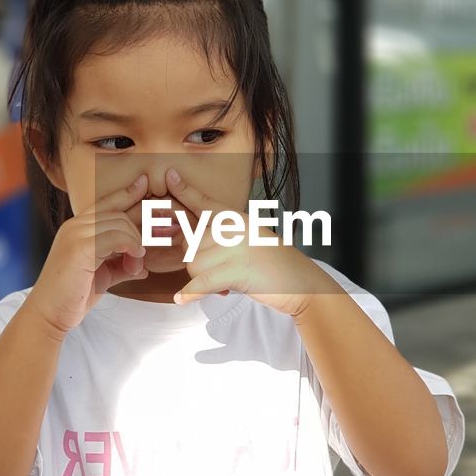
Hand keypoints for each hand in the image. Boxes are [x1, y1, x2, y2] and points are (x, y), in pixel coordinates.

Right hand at [27, 173, 150, 336]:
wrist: (49, 314)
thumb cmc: (73, 296)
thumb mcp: (102, 276)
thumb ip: (121, 266)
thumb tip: (144, 267)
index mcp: (76, 228)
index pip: (105, 203)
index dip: (126, 192)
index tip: (144, 182)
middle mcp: (74, 226)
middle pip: (118, 214)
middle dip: (138, 232)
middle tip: (142, 257)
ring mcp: (75, 234)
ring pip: (119, 223)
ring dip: (135, 244)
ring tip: (135, 266)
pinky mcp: (79, 248)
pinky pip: (116, 237)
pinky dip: (131, 247)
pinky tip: (134, 263)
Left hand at [165, 169, 330, 318]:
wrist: (304, 284)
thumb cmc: (276, 265)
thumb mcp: (250, 240)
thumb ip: (223, 237)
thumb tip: (189, 245)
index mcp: (238, 218)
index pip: (205, 203)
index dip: (185, 191)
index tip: (171, 176)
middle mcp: (235, 228)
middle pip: (190, 244)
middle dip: (197, 264)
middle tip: (219, 274)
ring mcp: (236, 247)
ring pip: (193, 264)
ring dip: (201, 280)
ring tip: (226, 283)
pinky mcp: (236, 270)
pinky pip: (202, 282)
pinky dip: (191, 293)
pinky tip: (182, 299)